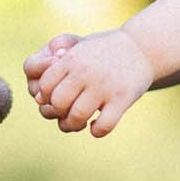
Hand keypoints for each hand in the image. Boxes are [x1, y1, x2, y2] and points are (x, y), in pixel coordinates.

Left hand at [29, 28, 152, 135]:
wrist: (142, 48)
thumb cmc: (104, 53)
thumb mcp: (78, 49)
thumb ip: (55, 68)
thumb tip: (38, 97)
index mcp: (72, 59)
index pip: (44, 85)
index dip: (46, 97)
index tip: (56, 99)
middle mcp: (85, 71)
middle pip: (58, 103)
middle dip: (58, 113)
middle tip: (66, 114)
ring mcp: (104, 86)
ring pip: (77, 116)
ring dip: (74, 125)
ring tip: (81, 123)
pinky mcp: (122, 98)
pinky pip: (104, 125)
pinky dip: (97, 131)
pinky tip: (97, 126)